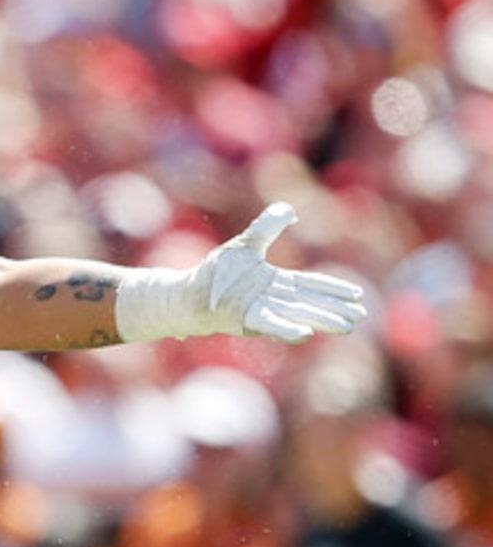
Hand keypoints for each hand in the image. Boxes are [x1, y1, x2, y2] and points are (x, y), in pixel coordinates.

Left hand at [117, 203, 368, 343]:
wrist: (187, 295)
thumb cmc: (215, 273)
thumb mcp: (246, 243)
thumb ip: (268, 226)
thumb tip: (291, 211)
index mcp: (274, 283)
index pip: (310, 285)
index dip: (333, 289)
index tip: (357, 295)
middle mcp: (271, 299)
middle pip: (309, 303)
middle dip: (335, 309)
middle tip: (360, 317)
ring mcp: (259, 311)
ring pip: (296, 315)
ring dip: (321, 320)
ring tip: (345, 327)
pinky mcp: (245, 321)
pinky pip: (268, 325)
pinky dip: (285, 329)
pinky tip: (304, 334)